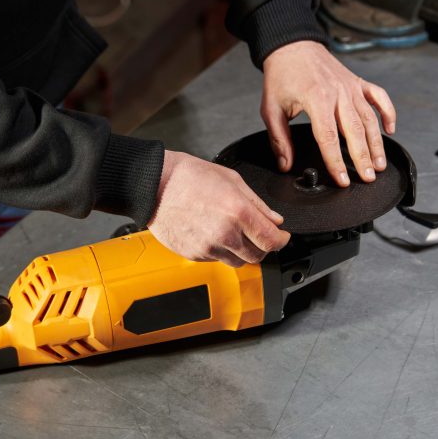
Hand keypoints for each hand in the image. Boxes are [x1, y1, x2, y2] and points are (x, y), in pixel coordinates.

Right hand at [148, 150, 290, 266]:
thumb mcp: (231, 179)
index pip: (272, 240)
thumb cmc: (188, 176)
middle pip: (258, 256)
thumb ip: (257, 203)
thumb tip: (274, 219)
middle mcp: (225, 234)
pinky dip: (221, 251)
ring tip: (233, 233)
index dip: (282, 240)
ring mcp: (209, 247)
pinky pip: (217, 260)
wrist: (154, 185)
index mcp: (238, 212)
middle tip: (259, 234)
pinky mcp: (194, 255)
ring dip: (242, 251)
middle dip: (263, 246)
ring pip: (238, 262)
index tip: (282, 236)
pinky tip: (213, 233)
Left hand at [261, 40, 396, 186]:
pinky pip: (379, 97)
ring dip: (377, 143)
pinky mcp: (358, 82)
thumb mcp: (271, 108)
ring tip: (379, 164)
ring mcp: (351, 86)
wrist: (292, 46)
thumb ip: (279, 139)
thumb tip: (285, 164)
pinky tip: (390, 130)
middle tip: (367, 178)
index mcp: (316, 99)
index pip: (328, 137)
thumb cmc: (281, 76)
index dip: (336, 161)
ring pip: (370, 118)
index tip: (342, 179)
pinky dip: (388, 112)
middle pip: (354, 130)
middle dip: (362, 157)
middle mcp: (338, 92)